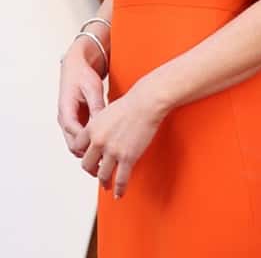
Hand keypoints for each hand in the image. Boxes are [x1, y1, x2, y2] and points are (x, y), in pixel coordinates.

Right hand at [57, 45, 106, 158]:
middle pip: (73, 144)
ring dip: (89, 151)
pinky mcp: (76, 121)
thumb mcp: (92, 89)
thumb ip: (96, 106)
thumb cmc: (83, 75)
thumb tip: (103, 123)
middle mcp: (65, 119)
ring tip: (105, 158)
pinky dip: (90, 143)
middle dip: (88, 154)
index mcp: (66, 111)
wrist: (76, 67)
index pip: (74, 134)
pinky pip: (81, 136)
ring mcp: (69, 121)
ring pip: (76, 143)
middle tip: (105, 161)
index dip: (87, 144)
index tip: (101, 151)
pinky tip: (103, 146)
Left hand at [77, 79, 165, 198]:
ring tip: (107, 185)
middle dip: (91, 170)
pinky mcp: (127, 157)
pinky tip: (119, 194)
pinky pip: (120, 179)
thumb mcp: (107, 111)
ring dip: (104, 182)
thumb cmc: (131, 103)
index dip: (82, 154)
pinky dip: (119, 189)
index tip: (88, 157)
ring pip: (102, 175)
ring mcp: (112, 151)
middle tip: (96, 172)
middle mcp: (98, 141)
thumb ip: (99, 124)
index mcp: (92, 128)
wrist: (147, 102)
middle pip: (87, 164)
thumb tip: (100, 132)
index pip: (78, 148)